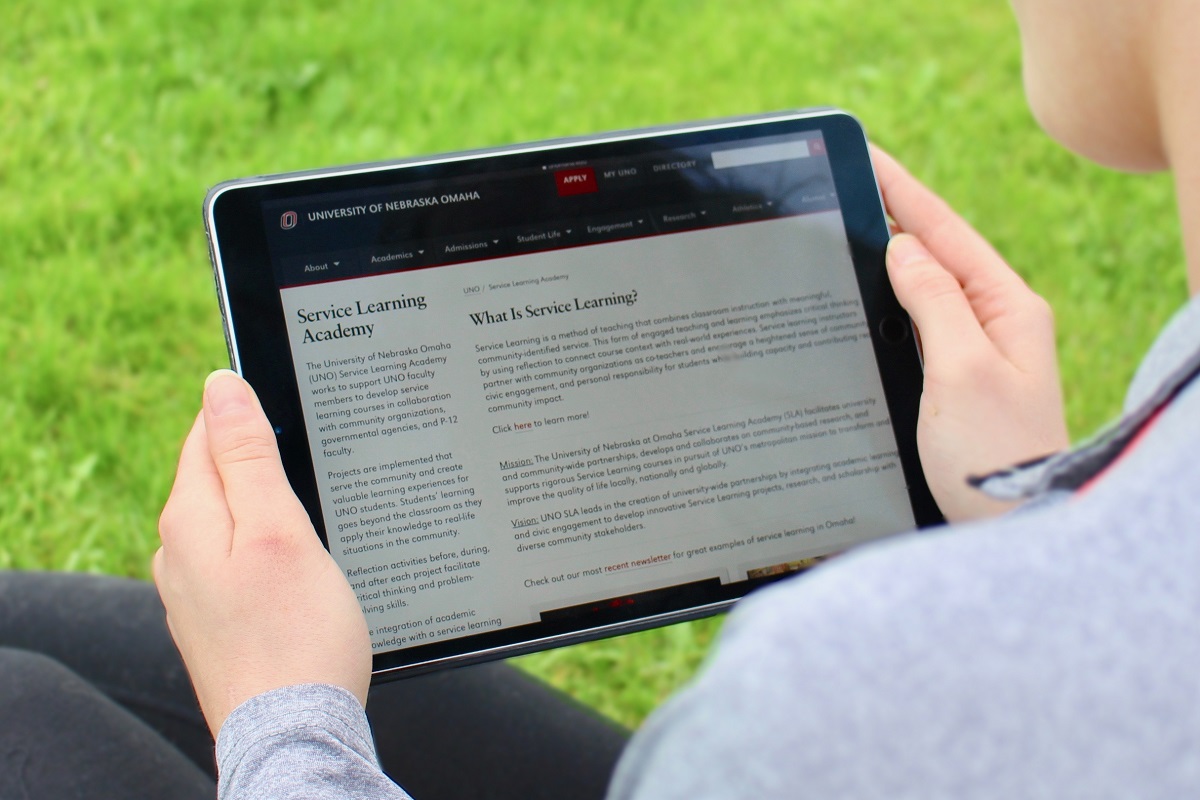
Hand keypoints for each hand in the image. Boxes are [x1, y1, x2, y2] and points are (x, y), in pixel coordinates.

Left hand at [154, 370, 370, 736]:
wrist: (292, 733)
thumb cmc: (297, 633)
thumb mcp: (278, 528)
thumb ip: (248, 455)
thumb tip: (222, 385)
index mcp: (189, 518)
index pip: (208, 431)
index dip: (253, 411)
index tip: (304, 415)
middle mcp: (177, 552)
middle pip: (218, 474)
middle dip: (265, 459)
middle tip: (324, 467)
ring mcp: (193, 591)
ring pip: (232, 520)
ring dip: (270, 507)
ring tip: (320, 519)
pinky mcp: (216, 621)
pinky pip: (238, 561)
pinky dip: (268, 550)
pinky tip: (302, 569)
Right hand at [872, 145, 1069, 521]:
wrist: (1011, 523)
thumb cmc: (994, 454)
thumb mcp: (961, 368)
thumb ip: (934, 300)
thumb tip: (904, 246)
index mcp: (1008, 308)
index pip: (946, 233)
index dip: (903, 193)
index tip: (867, 157)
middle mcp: (997, 322)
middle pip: (938, 252)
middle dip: (894, 214)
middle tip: (851, 181)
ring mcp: (978, 351)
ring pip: (926, 287)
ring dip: (891, 257)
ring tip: (853, 223)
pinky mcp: (958, 380)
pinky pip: (920, 323)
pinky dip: (892, 301)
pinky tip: (868, 294)